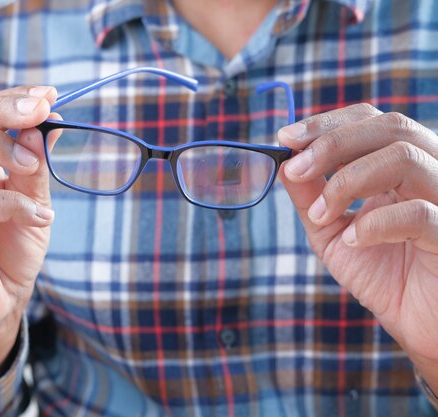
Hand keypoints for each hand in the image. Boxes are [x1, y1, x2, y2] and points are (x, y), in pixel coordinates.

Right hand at [0, 86, 57, 385]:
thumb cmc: (10, 247)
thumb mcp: (32, 200)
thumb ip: (33, 166)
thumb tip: (44, 123)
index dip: (12, 100)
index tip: (49, 94)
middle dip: (0, 110)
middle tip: (40, 110)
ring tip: (32, 162)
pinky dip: (10, 203)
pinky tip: (38, 215)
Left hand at [278, 103, 437, 388]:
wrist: (420, 326)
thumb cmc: (383, 275)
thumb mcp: (334, 233)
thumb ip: (311, 199)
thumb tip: (283, 163)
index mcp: (402, 167)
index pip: (371, 121)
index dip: (327, 124)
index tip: (284, 138)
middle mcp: (431, 173)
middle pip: (389, 127)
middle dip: (331, 143)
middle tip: (295, 168)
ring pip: (404, 157)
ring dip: (348, 180)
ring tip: (321, 215)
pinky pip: (419, 213)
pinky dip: (376, 223)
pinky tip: (355, 241)